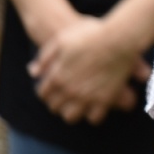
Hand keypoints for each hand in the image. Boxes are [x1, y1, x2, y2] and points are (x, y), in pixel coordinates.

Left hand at [30, 15, 147, 124]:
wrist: (119, 39)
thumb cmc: (91, 35)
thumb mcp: (62, 39)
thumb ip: (45, 57)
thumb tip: (34, 72)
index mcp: (57, 76)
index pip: (43, 94)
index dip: (46, 92)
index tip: (53, 89)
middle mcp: (69, 90)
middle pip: (55, 107)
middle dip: (58, 103)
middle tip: (65, 98)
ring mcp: (87, 97)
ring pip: (72, 117)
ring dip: (73, 112)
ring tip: (79, 106)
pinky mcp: (105, 99)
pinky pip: (95, 118)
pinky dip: (94, 115)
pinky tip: (97, 107)